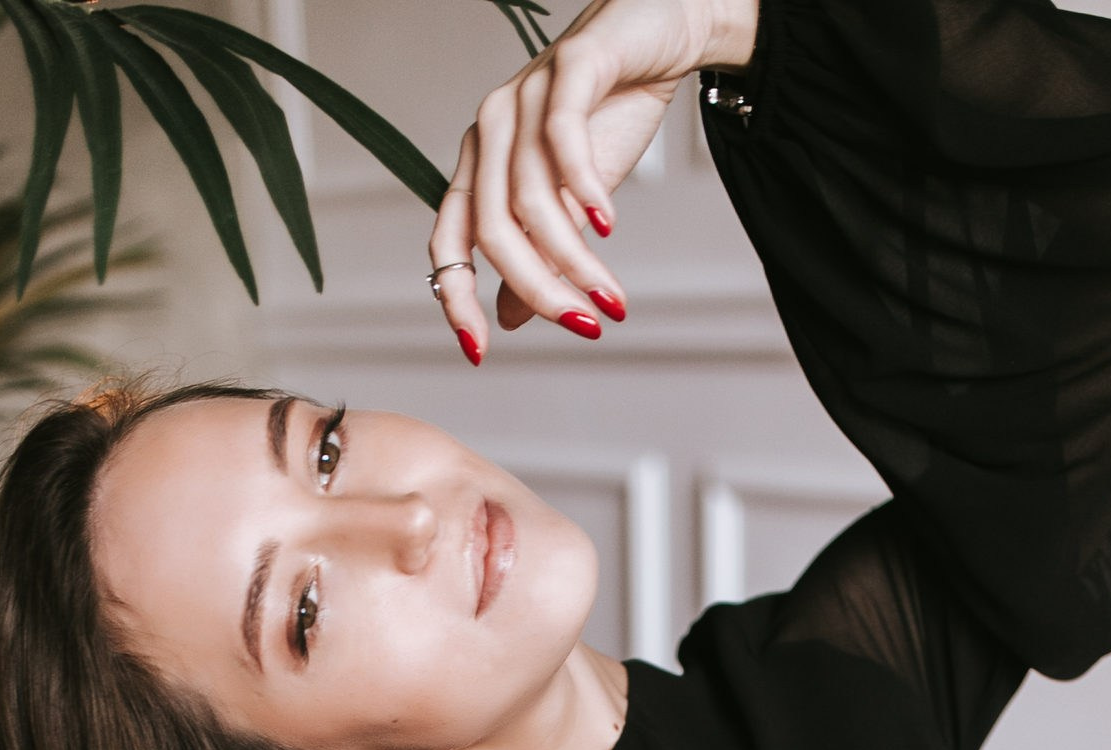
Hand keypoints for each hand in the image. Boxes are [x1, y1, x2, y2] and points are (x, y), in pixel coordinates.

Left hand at [429, 0, 757, 357]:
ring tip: (612, 296)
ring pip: (531, 196)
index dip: (456, 297)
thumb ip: (541, 254)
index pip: (449, 240)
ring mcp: (525, 94)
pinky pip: (563, 137)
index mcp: (480, 164)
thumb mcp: (573, 201)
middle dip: (539, 289)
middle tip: (585, 326)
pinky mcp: (570, 66)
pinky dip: (584, 187)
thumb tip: (511, 321)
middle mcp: (491, 129)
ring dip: (574, 257)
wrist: (661, 36)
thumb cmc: (613, 114)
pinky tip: (608, 225)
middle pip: (495, 229)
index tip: (479, 352)